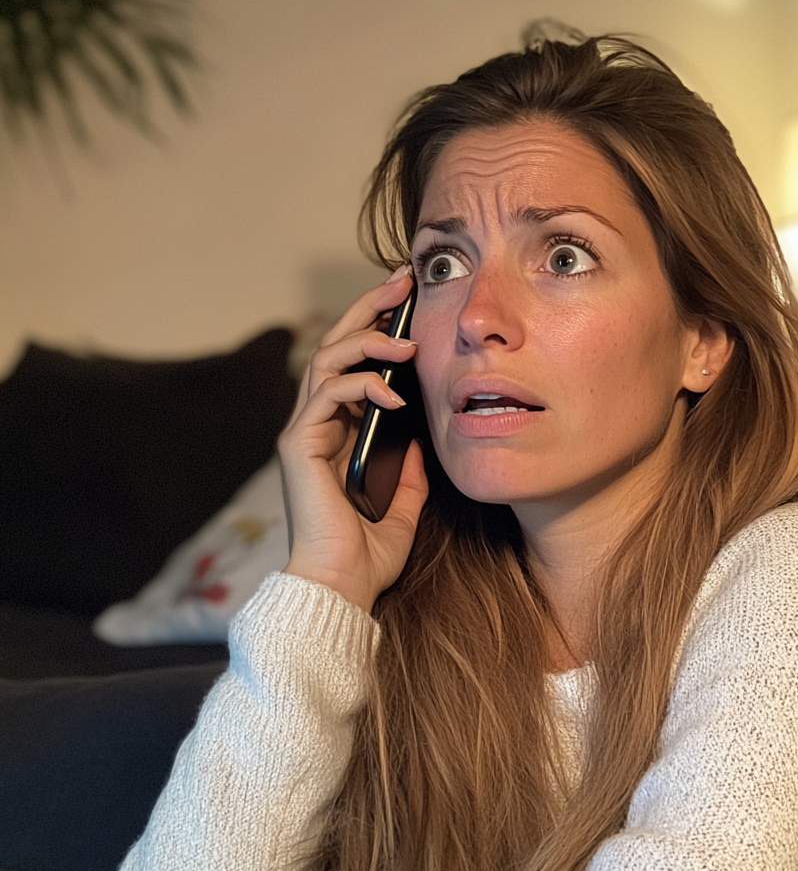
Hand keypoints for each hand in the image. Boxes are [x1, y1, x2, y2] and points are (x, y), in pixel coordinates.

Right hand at [278, 268, 428, 610]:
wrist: (343, 588)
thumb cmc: (369, 553)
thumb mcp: (405, 501)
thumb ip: (411, 468)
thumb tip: (426, 436)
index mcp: (337, 434)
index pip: (353, 364)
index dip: (377, 328)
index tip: (408, 303)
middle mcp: (316, 426)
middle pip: (335, 346)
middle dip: (368, 310)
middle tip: (401, 282)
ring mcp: (304, 433)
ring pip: (326, 360)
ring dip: (367, 340)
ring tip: (406, 341)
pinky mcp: (299, 446)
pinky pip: (327, 394)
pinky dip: (361, 384)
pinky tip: (394, 392)